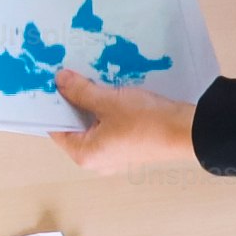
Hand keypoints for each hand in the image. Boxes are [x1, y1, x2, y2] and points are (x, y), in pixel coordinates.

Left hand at [49, 69, 198, 172]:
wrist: (188, 130)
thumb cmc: (145, 121)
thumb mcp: (107, 101)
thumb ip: (80, 91)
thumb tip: (60, 80)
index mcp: (84, 155)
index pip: (56, 128)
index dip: (52, 105)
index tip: (47, 84)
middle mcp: (96, 160)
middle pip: (74, 126)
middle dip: (71, 101)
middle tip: (65, 76)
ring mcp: (113, 154)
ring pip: (92, 124)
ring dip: (89, 103)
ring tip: (85, 78)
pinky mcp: (128, 145)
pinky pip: (108, 125)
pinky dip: (105, 109)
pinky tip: (105, 89)